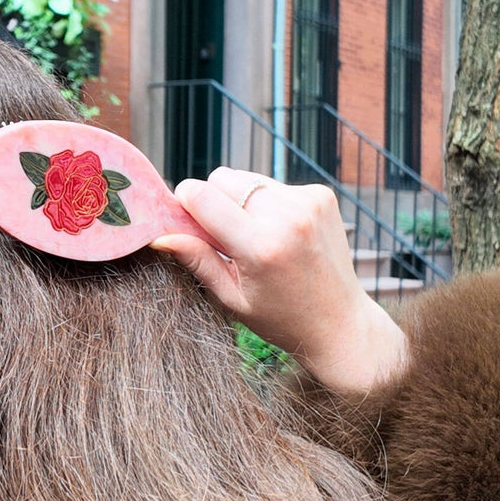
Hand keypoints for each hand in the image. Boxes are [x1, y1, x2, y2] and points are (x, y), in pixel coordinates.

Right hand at [151, 169, 407, 396]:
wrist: (339, 322)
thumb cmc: (280, 318)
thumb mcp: (232, 298)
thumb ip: (197, 260)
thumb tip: (160, 236)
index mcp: (261, 246)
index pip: (202, 196)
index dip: (185, 203)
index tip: (186, 222)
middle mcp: (287, 216)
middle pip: (223, 178)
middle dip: (214, 201)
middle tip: (225, 236)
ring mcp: (308, 201)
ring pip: (248, 179)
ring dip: (242, 201)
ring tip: (256, 236)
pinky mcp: (321, 195)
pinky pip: (274, 185)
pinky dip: (268, 203)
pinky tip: (279, 233)